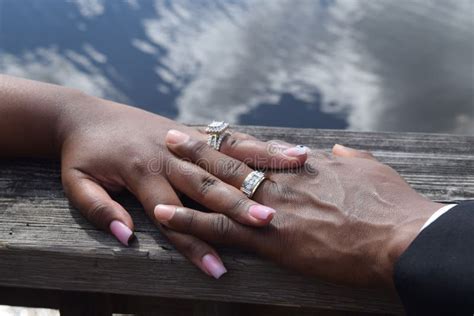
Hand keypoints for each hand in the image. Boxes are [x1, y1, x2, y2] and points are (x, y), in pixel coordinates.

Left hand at [56, 94, 307, 277]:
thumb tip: (127, 235)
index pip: (176, 216)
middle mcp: (170, 156)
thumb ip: (98, 209)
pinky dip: (257, 145)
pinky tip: (286, 150)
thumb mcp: (74, 183)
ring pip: (228, 155)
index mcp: (143, 171)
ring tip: (294, 173)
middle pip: (210, 186)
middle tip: (270, 226)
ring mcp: (186, 140)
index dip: (196, 245)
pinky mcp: (194, 131)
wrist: (83, 114)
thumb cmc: (80, 153)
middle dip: (240, 208)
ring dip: (260, 167)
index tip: (217, 270)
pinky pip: (230, 137)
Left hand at [154, 133, 441, 286]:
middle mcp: (281, 180)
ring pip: (219, 186)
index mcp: (303, 167)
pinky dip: (188, 220)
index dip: (233, 140)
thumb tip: (338, 151)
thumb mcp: (372, 172)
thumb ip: (350, 159)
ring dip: (188, 172)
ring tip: (161, 159)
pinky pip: (218, 226)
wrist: (401, 238)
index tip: (214, 130)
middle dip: (200, 147)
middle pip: (231, 159)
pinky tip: (164, 214)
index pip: (258, 148)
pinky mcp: (268, 238)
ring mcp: (271, 207)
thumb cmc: (392, 206)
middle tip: (174, 134)